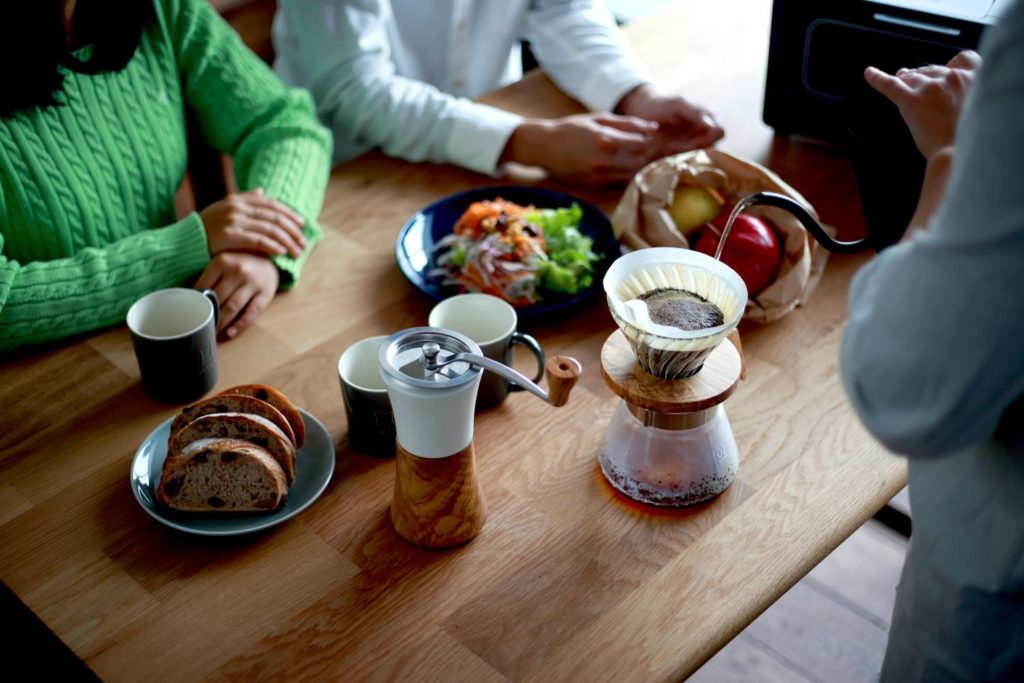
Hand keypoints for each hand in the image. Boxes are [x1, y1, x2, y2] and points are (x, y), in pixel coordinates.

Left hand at [194, 252, 279, 339]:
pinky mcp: (266, 293)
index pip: (203, 286)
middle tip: (200, 326)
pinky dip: (240, 325)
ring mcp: (253, 282)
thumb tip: (192, 299)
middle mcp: (238, 270)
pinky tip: (230, 333)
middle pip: (217, 298)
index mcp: (222, 261)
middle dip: (208, 314)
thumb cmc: (242, 263)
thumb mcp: (224, 262)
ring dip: (221, 323)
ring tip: (213, 332)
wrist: (271, 258)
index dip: (196, 301)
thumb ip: (211, 277)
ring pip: (232, 307)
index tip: (191, 312)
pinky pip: (251, 313)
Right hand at [199, 188, 306, 257]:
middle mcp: (238, 207)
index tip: (302, 224)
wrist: (185, 241)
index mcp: (238, 199)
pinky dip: (273, 246)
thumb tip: (262, 191)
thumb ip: (244, 199)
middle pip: (274, 217)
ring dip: (287, 241)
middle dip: (292, 230)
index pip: (271, 205)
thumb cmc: (207, 227)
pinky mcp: (230, 235)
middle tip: (304, 242)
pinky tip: (282, 252)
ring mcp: (234, 220)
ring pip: (270, 229)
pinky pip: (258, 240)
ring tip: (297, 252)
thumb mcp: (224, 208)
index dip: (289, 214)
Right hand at [501, 113, 657, 184]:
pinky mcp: (595, 186)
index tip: (642, 135)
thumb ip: (628, 123)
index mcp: (607, 140)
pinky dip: (622, 173)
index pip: (642, 143)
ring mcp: (599, 176)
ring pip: (631, 173)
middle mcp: (604, 161)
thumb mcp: (598, 119)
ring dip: (633, 164)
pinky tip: (614, 164)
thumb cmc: (571, 128)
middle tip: (636, 145)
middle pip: (639, 160)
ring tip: (625, 154)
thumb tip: (654, 127)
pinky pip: (619, 181)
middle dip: (642, 153)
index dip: (646, 139)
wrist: (543, 147)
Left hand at [616, 84, 724, 154]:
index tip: (693, 140)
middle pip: (710, 148)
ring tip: (666, 147)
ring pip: (696, 157)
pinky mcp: (679, 155)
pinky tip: (662, 151)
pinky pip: (683, 162)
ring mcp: (691, 146)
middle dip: (693, 150)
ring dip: (682, 154)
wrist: (642, 112)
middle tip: (674, 146)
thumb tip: (713, 127)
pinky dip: (674, 158)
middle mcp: (703, 134)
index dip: (709, 138)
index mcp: (707, 120)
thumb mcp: (677, 105)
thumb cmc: (661, 104)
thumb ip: (695, 113)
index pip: (720, 133)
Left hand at [864, 51, 980, 160]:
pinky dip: (877, 78)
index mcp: (975, 79)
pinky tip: (868, 73)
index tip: (945, 71)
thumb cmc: (971, 139)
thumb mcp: (980, 111)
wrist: (961, 153)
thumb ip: (968, 99)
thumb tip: (948, 98)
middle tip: (915, 85)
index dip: (951, 66)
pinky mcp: (911, 100)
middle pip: (933, 70)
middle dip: (923, 75)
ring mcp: (930, 88)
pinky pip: (889, 85)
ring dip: (906, 79)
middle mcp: (953, 78)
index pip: (964, 59)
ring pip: (913, 76)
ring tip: (900, 81)